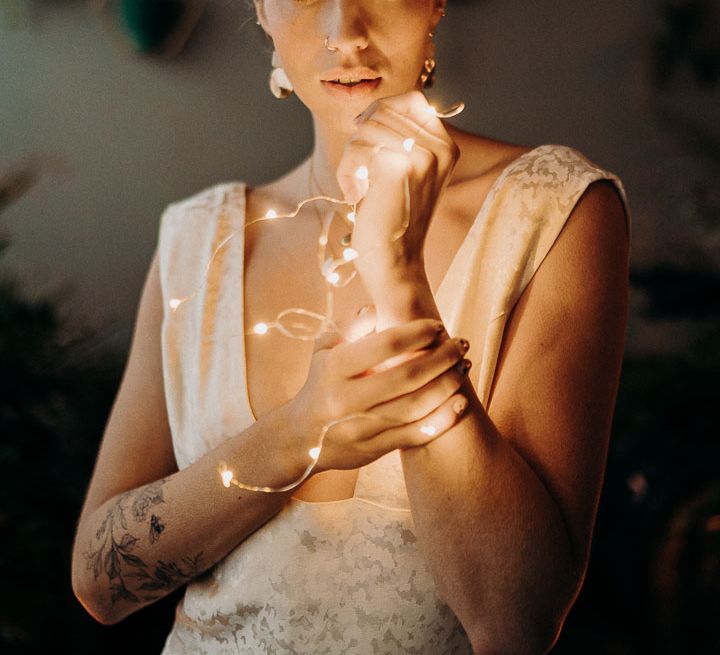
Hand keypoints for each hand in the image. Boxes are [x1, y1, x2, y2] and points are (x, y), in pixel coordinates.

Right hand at [287, 318, 470, 473]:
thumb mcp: (325, 350)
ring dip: (447, 385)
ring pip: (415, 406)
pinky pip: (415, 435)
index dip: (418, 332)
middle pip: (406, 375)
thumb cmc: (320, 383)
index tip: (437, 325)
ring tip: (464, 367)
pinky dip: (442, 419)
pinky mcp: (373, 450)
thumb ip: (351, 328)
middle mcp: (346, 398)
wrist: (300, 438)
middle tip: (460, 344)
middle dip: (441, 357)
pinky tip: (461, 402)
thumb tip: (377, 308)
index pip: (385, 344)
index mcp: (334, 367)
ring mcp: (360, 427)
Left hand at [335, 90, 459, 280]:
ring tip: (357, 187)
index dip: (381, 111)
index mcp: (448, 147)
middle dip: (361, 137)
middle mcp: (441, 149)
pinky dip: (347, 170)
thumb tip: (369, 110)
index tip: (363, 135)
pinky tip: (354, 195)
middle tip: (359, 171)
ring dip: (352, 157)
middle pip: (385, 111)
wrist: (395, 262)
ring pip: (367, 128)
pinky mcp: (397, 167)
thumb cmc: (393, 219)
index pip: (412, 100)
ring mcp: (421, 156)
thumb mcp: (406, 174)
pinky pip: (357, 148)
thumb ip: (400, 140)